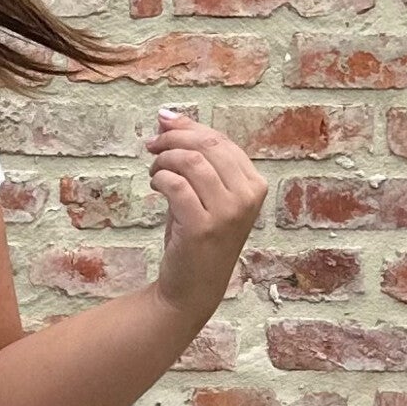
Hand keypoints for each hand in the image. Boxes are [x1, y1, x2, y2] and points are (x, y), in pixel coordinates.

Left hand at [145, 103, 266, 309]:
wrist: (192, 289)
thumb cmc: (196, 238)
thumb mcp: (201, 193)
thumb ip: (192, 157)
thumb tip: (166, 116)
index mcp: (254, 184)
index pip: (222, 141)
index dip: (190, 127)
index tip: (163, 124)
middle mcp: (247, 197)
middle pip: (208, 146)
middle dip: (174, 139)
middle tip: (152, 145)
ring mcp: (228, 213)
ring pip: (191, 162)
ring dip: (164, 159)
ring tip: (154, 171)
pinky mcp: (203, 227)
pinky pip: (176, 186)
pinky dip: (160, 179)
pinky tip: (155, 185)